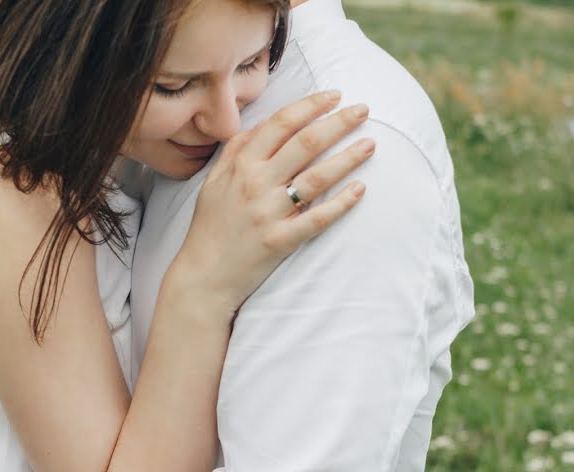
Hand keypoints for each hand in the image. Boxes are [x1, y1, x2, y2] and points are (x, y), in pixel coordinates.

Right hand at [174, 91, 373, 312]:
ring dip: (348, 157)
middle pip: (305, 142)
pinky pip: (317, 218)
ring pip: (317, 177)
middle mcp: (255, 183)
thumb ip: (237, 150)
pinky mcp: (280, 240)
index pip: (281, 123)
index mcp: (240, 164)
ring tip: (370, 144)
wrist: (203, 275)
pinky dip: (341, 203)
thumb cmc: (211, 226)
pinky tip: (360, 189)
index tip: (336, 95)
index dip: (311, 105)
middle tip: (364, 110)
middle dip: (339, 121)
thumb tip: (264, 124)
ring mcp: (268, 212)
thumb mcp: (214, 180)